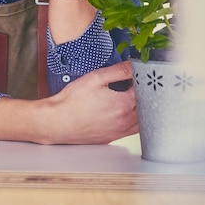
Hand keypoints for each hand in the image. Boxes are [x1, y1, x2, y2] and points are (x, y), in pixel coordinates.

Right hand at [0, 61, 137, 144]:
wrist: (58, 122)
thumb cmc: (73, 101)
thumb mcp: (95, 78)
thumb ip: (118, 71)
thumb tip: (133, 66)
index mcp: (123, 105)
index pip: (144, 90)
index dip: (143, 80)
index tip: (140, 73)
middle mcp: (125, 121)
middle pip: (146, 107)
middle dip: (145, 94)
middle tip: (138, 84)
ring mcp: (119, 132)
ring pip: (141, 122)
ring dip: (141, 109)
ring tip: (133, 98)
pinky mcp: (112, 138)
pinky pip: (131, 130)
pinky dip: (134, 120)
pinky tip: (124, 112)